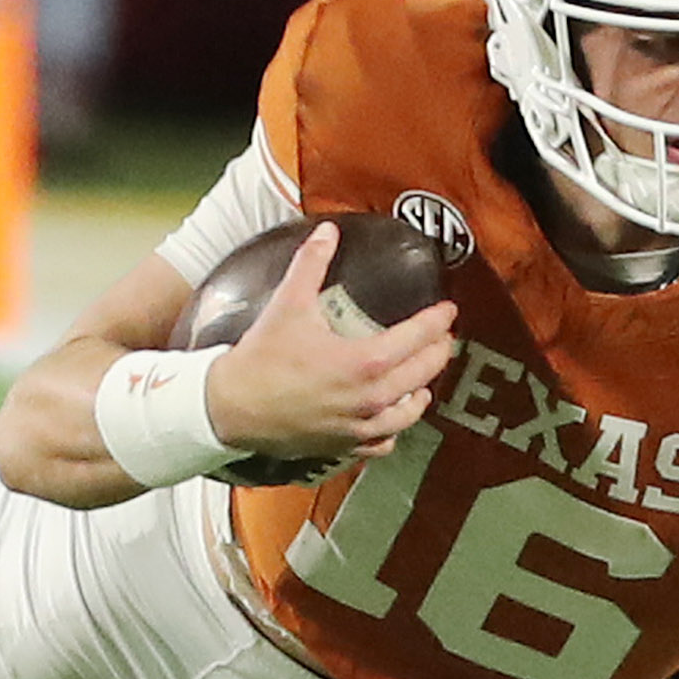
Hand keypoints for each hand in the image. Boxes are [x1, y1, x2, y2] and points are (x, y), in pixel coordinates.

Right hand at [204, 223, 458, 465]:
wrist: (231, 408)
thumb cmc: (262, 359)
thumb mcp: (288, 303)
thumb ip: (312, 263)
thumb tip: (328, 231)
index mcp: (364, 362)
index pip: (418, 339)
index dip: (437, 322)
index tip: (448, 312)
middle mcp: (370, 399)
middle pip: (423, 374)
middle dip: (437, 353)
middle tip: (441, 339)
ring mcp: (360, 427)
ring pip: (409, 412)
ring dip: (420, 392)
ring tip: (422, 380)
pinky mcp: (345, 447)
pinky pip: (384, 442)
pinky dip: (393, 428)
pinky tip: (391, 417)